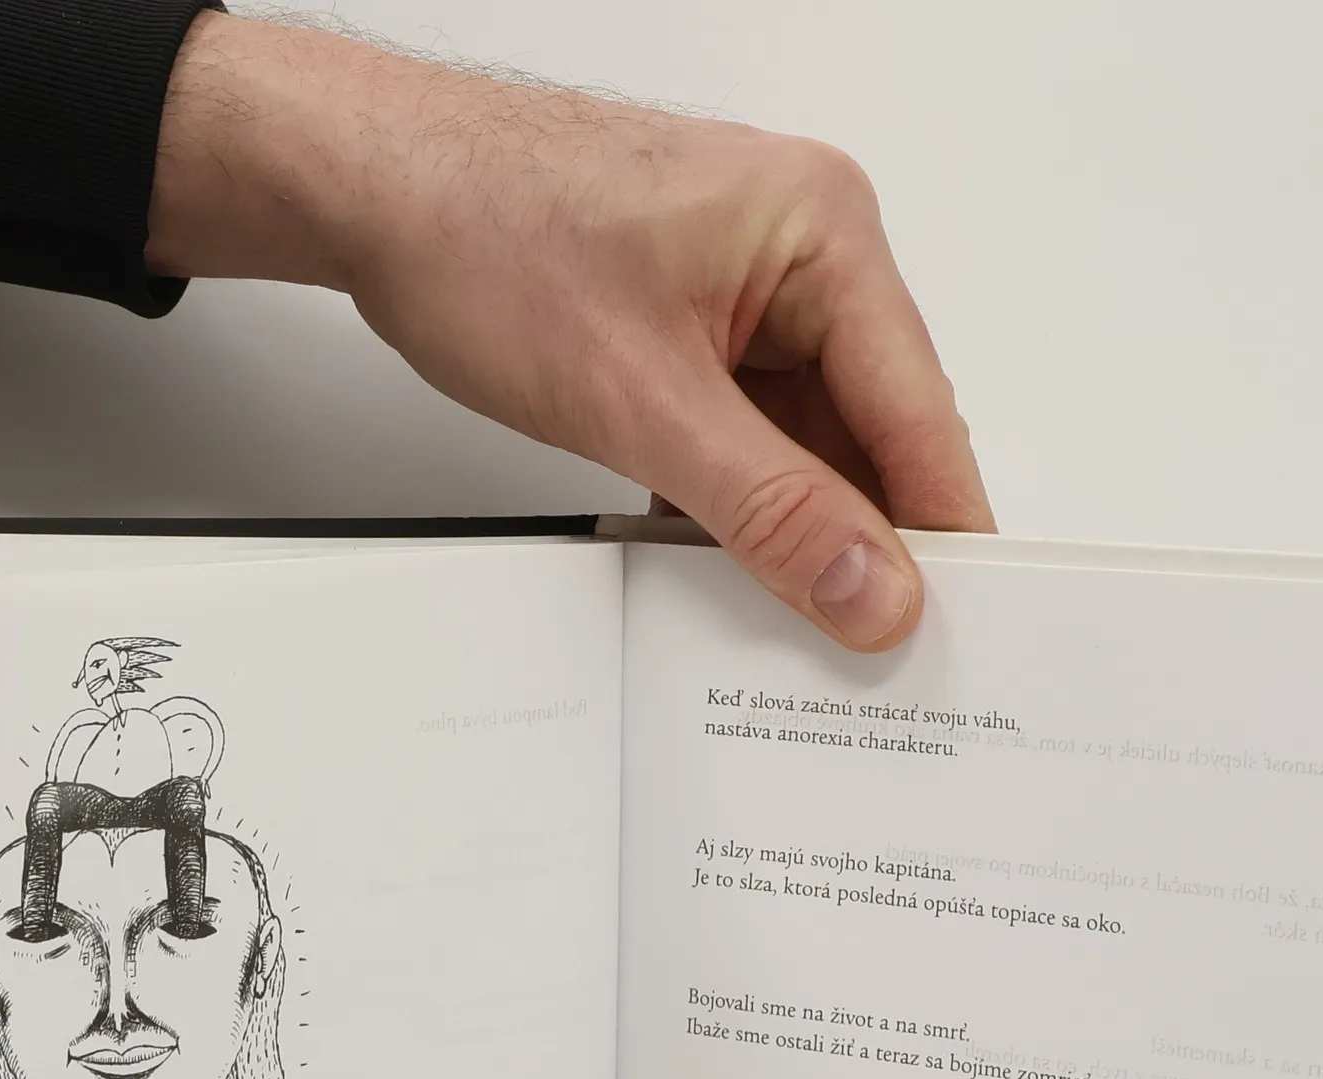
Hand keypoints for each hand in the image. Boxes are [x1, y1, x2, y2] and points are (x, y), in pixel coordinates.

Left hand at [147, 15, 994, 651]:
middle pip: (871, 432)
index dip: (940, 530)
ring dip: (790, 525)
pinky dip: (736, 500)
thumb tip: (872, 586)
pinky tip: (722, 560)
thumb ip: (770, 508)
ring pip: (805, 443)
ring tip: (788, 613)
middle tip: (866, 644)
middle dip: (861, 537)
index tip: (954, 626)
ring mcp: (745, 293)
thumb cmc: (484, 230)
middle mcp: (801, 255)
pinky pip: (747, 435)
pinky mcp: (693, 329)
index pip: (919, 411)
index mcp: (824, 233)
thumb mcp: (642, 401)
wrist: (368, 190)